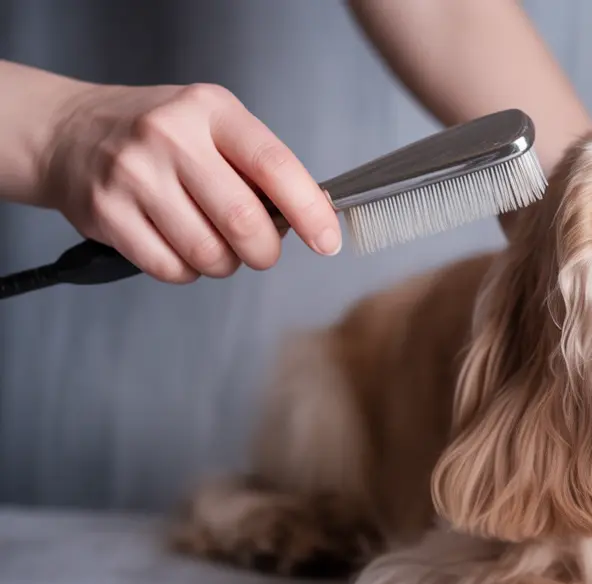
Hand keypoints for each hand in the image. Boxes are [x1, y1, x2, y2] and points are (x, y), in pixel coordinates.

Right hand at [38, 82, 339, 282]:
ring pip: (208, 252)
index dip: (309, 211)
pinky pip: (171, 268)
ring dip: (225, 263)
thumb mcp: (213, 125)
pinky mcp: (108, 212)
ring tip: (215, 244)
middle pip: (243, 221)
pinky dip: (188, 270)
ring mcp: (134, 175)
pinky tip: (180, 247)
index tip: (327, 241)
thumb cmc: (160, 135)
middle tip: (260, 250)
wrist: (70, 132)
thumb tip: (311, 216)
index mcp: (211, 111)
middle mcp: (171, 137)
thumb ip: (259, 166)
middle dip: (264, 250)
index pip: (275, 166)